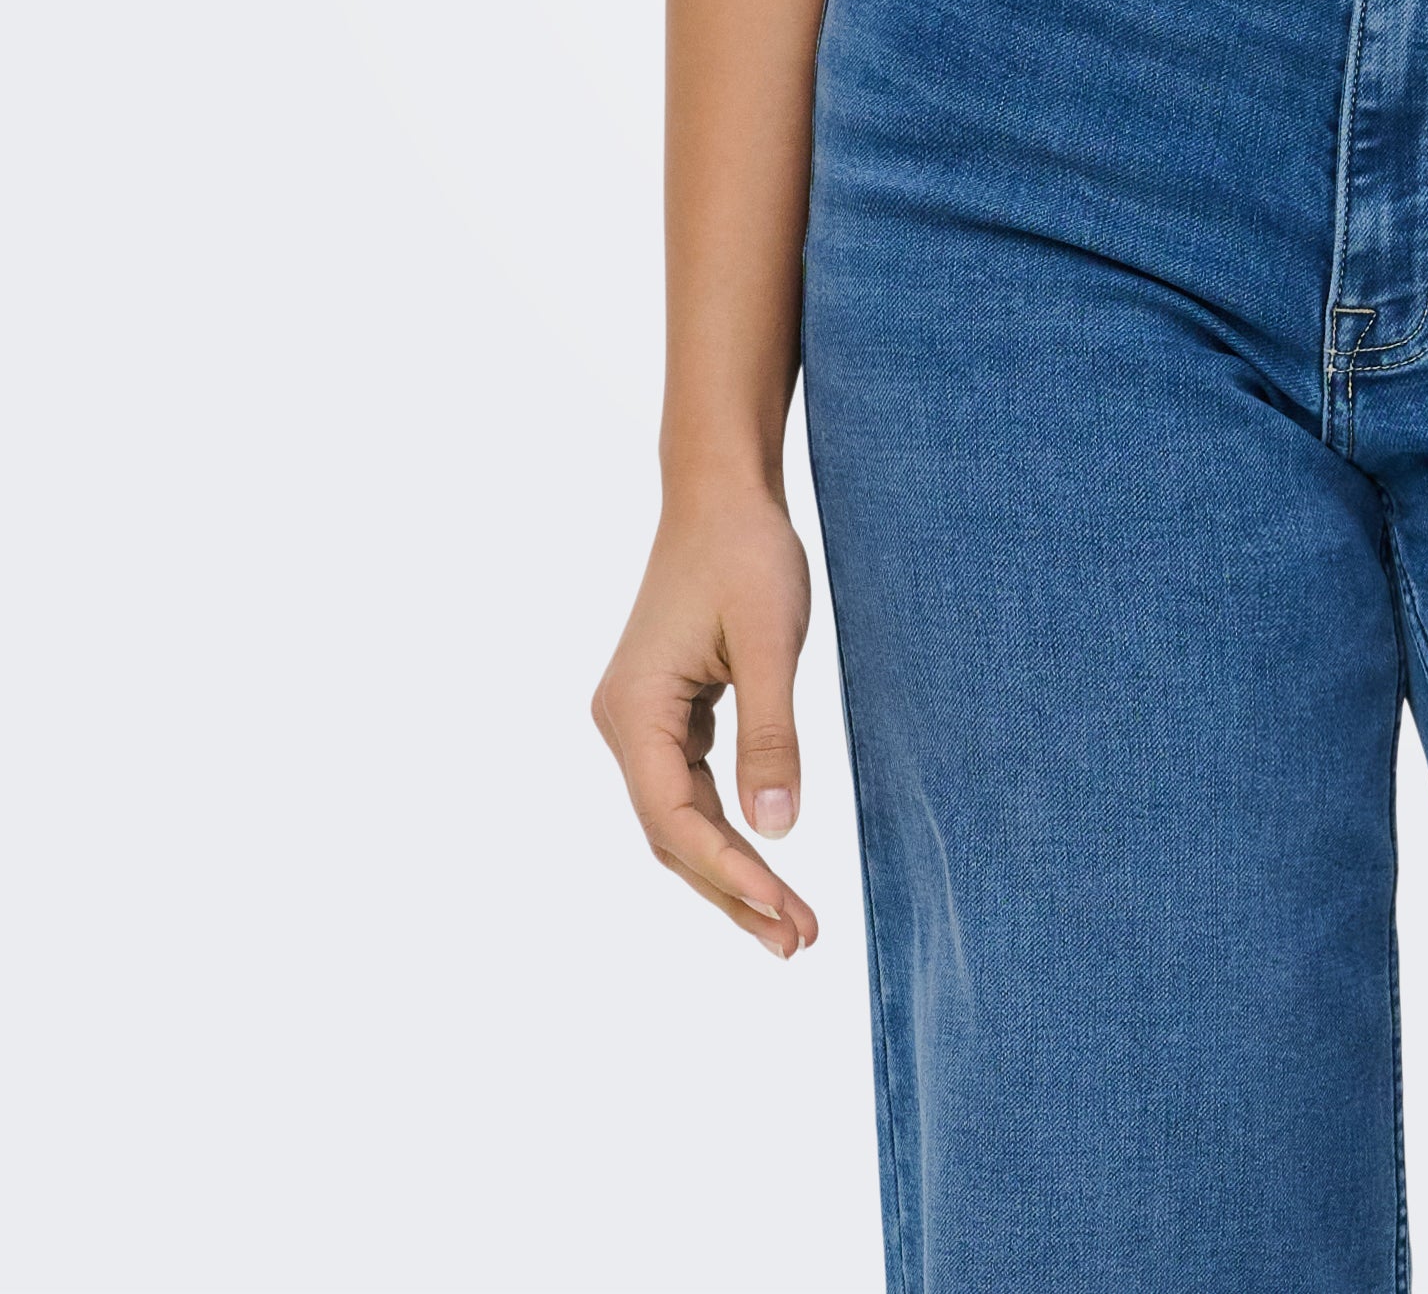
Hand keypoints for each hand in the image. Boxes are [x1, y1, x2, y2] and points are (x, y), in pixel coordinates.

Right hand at [593, 486, 819, 956]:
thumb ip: (772, 734)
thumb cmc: (746, 553)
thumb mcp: (771, 640)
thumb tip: (777, 830)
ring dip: (731, 870)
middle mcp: (623, 724)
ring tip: (790, 924)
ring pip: (680, 820)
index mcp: (633, 712)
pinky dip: (726, 830)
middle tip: (797, 943)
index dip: (730, 874)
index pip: (676, 821)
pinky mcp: (666, 712)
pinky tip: (765, 862)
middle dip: (733, 892)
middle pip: (673, 836)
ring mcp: (640, 720)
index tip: (786, 912)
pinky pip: (690, 790)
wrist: (721, 490)